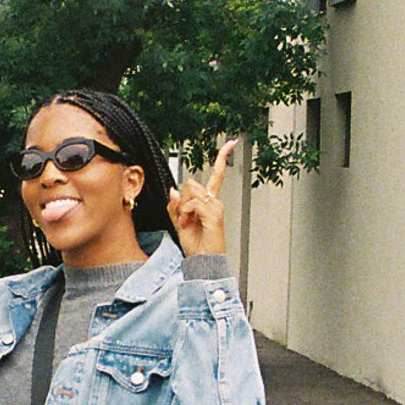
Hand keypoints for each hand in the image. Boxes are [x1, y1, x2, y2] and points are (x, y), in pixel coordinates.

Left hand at [168, 138, 234, 255]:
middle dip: (181, 200)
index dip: (223, 158)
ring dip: (182, 209)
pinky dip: (185, 214)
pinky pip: (192, 204)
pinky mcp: (214, 214)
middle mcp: (214, 201)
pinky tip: (190, 224)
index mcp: (208, 202)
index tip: (231, 143)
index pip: (217, 175)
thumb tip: (173, 189)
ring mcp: (216, 207)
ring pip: (190, 192)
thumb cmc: (196, 246)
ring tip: (188, 223)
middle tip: (184, 219)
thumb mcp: (180, 223)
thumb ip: (175, 206)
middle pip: (191, 183)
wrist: (203, 262)